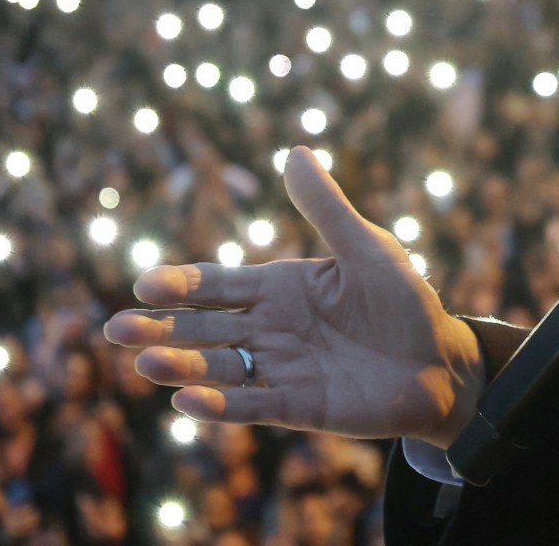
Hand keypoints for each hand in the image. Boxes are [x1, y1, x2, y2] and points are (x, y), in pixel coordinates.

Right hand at [104, 147, 484, 447]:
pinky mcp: (300, 406)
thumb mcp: (367, 248)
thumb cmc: (405, 302)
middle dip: (161, 329)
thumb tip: (295, 151)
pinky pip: (253, 405)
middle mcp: (270, 329)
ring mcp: (281, 369)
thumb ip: (326, 208)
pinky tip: (186, 404)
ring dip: (181, 367)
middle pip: (204, 329)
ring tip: (146, 364)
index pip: (217, 285)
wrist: (442, 364)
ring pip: (219, 368)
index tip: (144, 285)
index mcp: (279, 288)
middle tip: (117, 330)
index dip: (181, 285)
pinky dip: (220, 407)